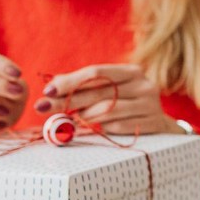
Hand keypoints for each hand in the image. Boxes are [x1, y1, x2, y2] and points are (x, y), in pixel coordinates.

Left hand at [37, 64, 178, 135]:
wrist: (157, 122)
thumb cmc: (126, 102)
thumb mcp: (109, 88)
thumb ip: (83, 84)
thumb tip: (52, 84)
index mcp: (132, 71)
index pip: (97, 73)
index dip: (70, 82)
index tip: (47, 91)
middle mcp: (144, 85)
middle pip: (99, 93)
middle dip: (67, 101)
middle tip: (42, 108)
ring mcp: (151, 105)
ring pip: (107, 111)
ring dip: (83, 117)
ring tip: (68, 120)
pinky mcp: (152, 124)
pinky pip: (118, 127)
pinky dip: (102, 128)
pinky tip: (95, 127)